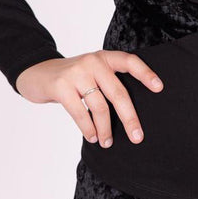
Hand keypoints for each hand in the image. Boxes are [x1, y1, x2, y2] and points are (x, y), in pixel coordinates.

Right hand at [14, 50, 163, 147]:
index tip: (159, 88)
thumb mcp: (92, 72)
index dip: (146, 74)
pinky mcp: (61, 86)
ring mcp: (77, 72)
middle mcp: (93, 61)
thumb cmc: (72, 78)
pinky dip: (88, 129)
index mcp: (104, 57)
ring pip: (99, 106)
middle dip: (130, 117)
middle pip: (118, 92)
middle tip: (137, 136)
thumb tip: (130, 112)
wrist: (38, 73)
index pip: (130, 62)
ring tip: (107, 141)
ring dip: (105, 129)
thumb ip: (108, 82)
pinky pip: (80, 113)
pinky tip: (92, 136)